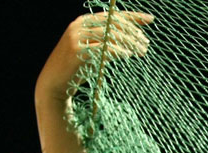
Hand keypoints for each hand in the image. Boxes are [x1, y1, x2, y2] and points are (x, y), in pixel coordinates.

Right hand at [36, 11, 153, 101]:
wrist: (55, 82)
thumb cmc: (78, 67)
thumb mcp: (94, 50)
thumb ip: (107, 41)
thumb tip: (133, 40)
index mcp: (85, 21)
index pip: (114, 15)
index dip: (134, 16)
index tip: (151, 19)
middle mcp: (80, 25)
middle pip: (114, 23)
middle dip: (134, 32)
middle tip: (146, 44)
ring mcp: (77, 36)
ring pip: (110, 34)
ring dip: (129, 43)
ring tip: (142, 52)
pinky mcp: (76, 50)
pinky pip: (102, 47)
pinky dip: (117, 50)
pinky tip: (127, 55)